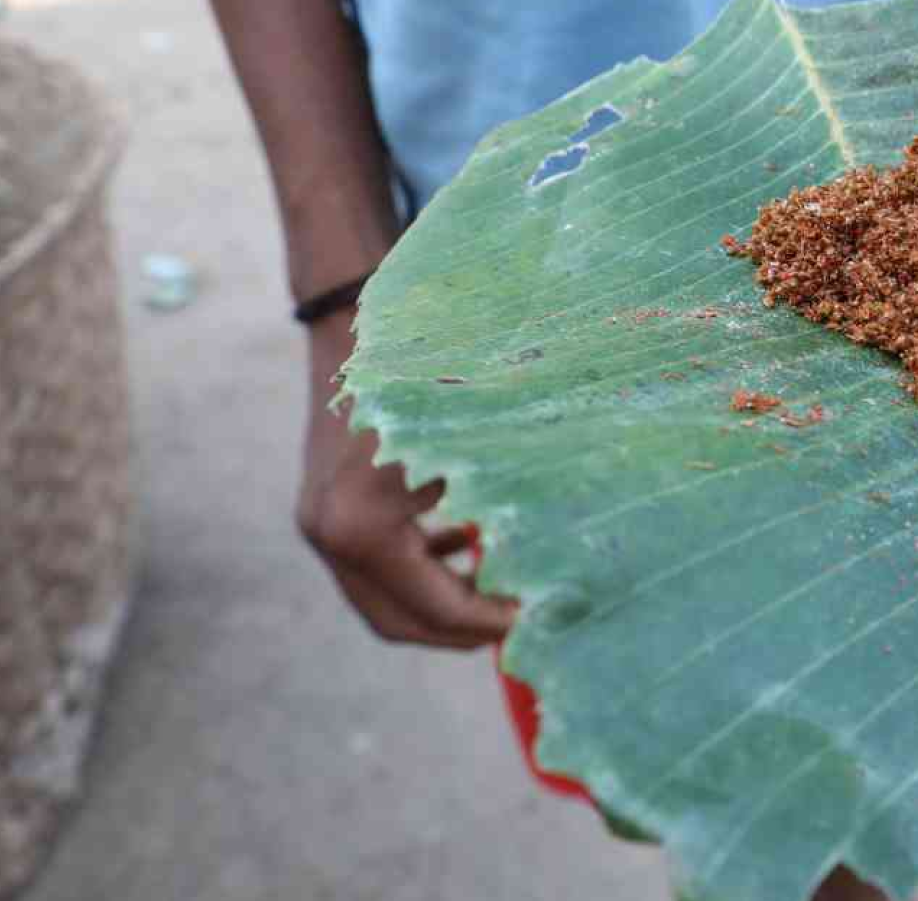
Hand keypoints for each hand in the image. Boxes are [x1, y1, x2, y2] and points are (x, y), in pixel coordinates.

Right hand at [297, 308, 516, 647]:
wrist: (355, 320)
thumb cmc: (431, 372)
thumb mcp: (479, 438)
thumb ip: (508, 505)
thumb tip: (563, 572)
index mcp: (364, 524)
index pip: (435, 607)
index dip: (491, 624)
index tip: (538, 623)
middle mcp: (330, 534)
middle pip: (400, 622)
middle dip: (463, 632)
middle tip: (523, 625)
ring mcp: (320, 525)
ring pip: (384, 600)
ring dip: (443, 605)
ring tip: (505, 595)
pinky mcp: (326, 512)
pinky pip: (374, 568)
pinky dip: (421, 570)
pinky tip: (467, 546)